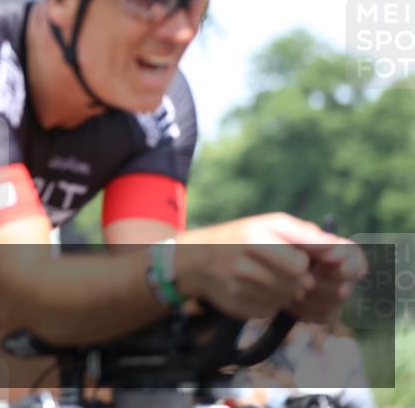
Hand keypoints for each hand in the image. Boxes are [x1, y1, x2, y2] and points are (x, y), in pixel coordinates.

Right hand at [173, 213, 356, 320]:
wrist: (193, 260)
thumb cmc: (240, 238)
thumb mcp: (268, 224)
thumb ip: (306, 235)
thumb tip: (342, 252)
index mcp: (254, 236)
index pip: (299, 262)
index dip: (311, 264)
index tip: (314, 262)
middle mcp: (242, 260)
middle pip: (297, 282)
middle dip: (298, 277)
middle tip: (287, 269)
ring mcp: (236, 285)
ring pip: (285, 298)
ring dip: (286, 291)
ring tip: (270, 278)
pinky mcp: (235, 305)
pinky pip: (269, 310)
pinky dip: (270, 303)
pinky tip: (256, 290)